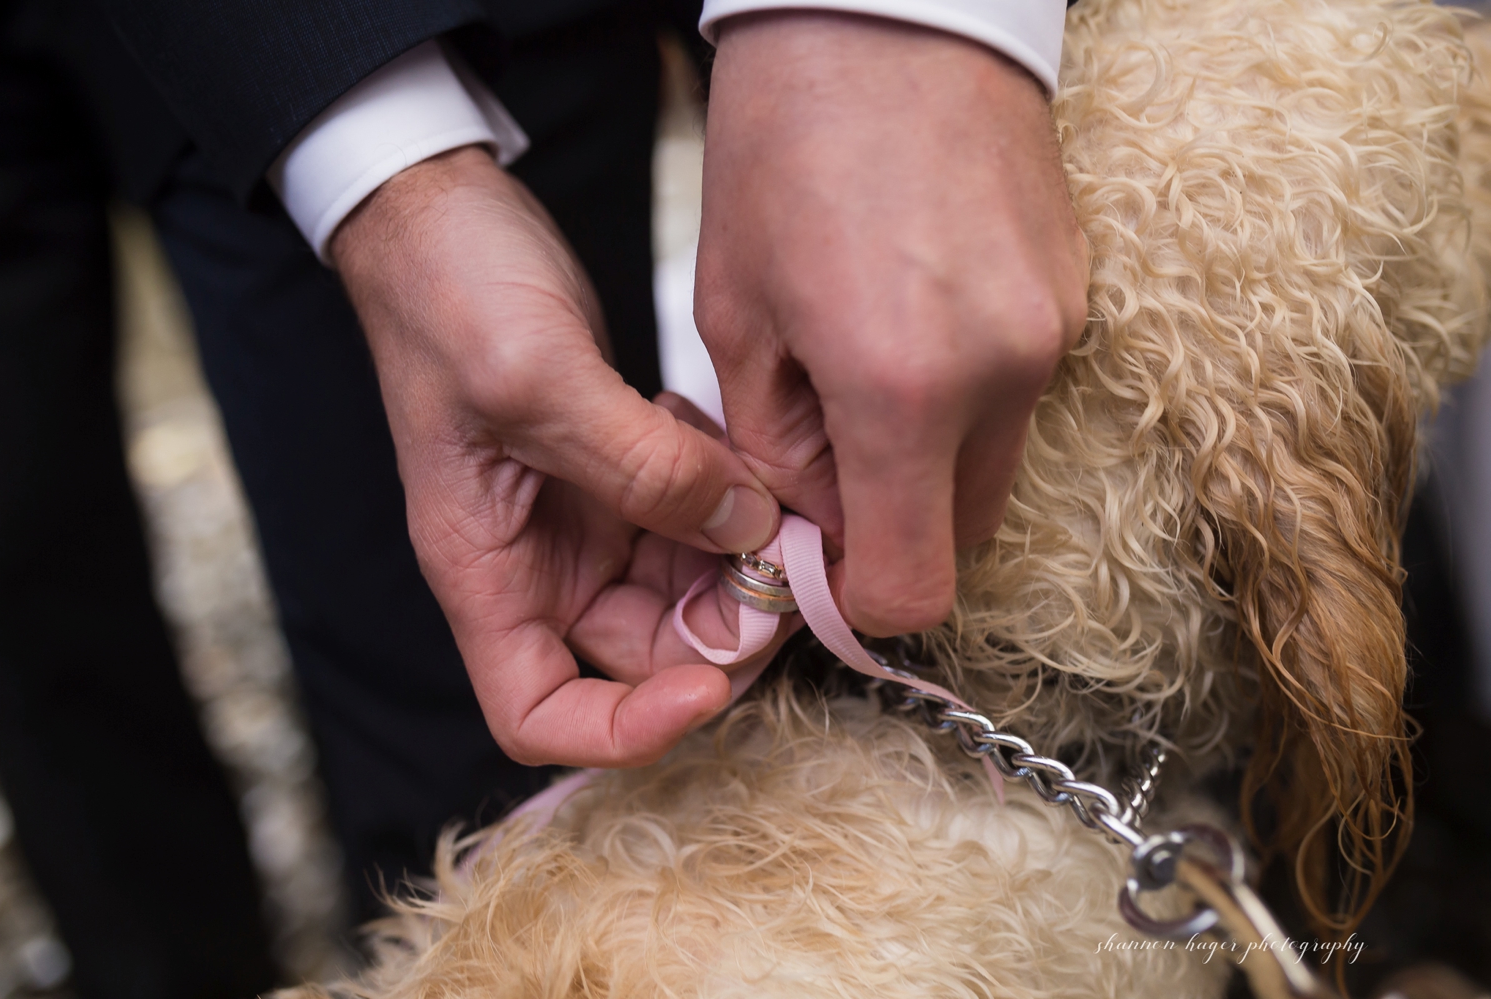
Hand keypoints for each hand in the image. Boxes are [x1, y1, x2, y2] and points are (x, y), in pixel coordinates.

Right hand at [333, 147, 782, 766]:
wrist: (442, 214)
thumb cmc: (446, 294)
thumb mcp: (536, 378)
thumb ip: (641, 467)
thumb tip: (746, 532)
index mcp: (485, 571)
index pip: (540, 713)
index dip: (626, 728)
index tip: (706, 684)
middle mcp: (537, 562)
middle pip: (642, 653)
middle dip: (719, 624)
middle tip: (784, 563)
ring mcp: (584, 518)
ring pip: (685, 584)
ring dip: (739, 553)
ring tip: (771, 487)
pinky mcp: (622, 469)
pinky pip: (695, 516)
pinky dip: (730, 495)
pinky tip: (735, 443)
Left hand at [697, 12, 1088, 635]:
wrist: (892, 10)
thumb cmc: (786, 145)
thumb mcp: (734, 309)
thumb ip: (770, 445)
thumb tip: (806, 521)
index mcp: (902, 390)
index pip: (912, 586)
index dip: (858, 596)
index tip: (815, 559)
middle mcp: (1002, 378)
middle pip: (964, 539)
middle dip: (891, 524)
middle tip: (825, 452)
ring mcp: (1054, 337)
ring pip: (993, 469)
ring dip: (926, 460)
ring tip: (863, 365)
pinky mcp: (1074, 300)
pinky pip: (1017, 397)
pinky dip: (963, 395)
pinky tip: (913, 313)